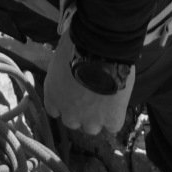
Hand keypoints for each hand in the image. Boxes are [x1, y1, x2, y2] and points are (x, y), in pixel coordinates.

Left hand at [42, 29, 134, 145]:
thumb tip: (68, 64)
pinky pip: (113, 126)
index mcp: (52, 95)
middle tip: (92, 94)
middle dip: (81, 111)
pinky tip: (118, 102)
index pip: (55, 110)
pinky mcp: (110, 120)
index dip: (66, 102)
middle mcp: (68, 112)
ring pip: (92, 128)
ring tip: (107, 98)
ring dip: (98, 116)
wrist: (101, 48)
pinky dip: (116, 116)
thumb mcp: (62, 55)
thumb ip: (63, 69)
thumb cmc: (78, 43)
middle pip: (73, 121)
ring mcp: (89, 119)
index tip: (73, 93)